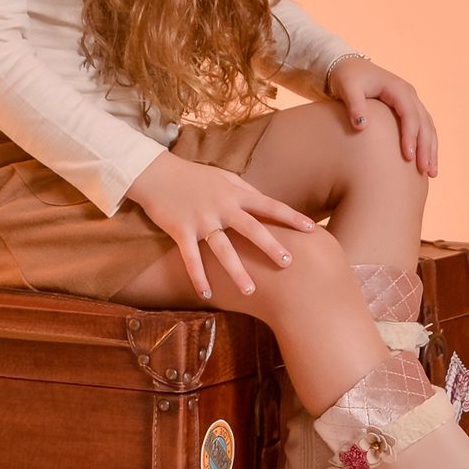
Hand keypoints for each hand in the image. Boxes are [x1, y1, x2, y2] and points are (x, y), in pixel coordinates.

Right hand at [125, 150, 314, 299]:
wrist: (156, 173)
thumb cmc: (193, 176)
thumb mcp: (222, 178)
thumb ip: (245, 190)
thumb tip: (267, 203)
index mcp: (235, 193)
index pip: (269, 206)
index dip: (292, 217)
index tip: (312, 229)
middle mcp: (222, 206)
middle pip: (251, 228)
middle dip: (270, 246)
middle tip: (288, 263)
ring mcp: (201, 219)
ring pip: (223, 249)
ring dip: (237, 271)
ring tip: (250, 291)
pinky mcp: (181, 230)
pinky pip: (191, 258)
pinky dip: (198, 277)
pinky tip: (206, 294)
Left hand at [327, 59, 438, 175]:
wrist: (348, 68)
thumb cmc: (347, 77)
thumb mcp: (347, 87)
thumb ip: (354, 104)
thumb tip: (362, 126)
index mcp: (398, 88)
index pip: (410, 114)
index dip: (411, 136)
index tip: (408, 157)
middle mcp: (409, 95)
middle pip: (424, 123)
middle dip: (426, 147)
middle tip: (426, 171)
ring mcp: (410, 102)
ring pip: (427, 127)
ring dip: (431, 149)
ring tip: (432, 172)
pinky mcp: (407, 111)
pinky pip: (422, 129)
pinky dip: (426, 145)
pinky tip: (425, 163)